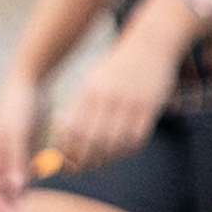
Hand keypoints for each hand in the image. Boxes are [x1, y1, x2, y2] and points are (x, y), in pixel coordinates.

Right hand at [0, 68, 49, 211]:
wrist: (29, 80)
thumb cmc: (19, 105)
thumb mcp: (17, 132)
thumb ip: (16, 160)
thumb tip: (16, 190)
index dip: (0, 211)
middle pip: (4, 196)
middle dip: (16, 211)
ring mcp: (13, 157)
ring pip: (20, 189)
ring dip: (30, 201)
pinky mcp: (28, 152)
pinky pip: (34, 177)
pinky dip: (42, 186)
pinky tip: (60, 193)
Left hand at [47, 36, 174, 173]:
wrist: (149, 44)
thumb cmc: (115, 67)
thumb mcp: (92, 79)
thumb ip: (78, 105)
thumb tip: (62, 133)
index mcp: (88, 91)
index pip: (71, 130)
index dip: (67, 151)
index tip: (67, 162)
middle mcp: (106, 98)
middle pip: (91, 141)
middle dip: (85, 161)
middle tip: (85, 168)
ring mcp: (129, 103)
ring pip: (114, 144)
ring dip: (107, 158)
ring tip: (103, 161)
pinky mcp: (149, 107)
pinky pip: (136, 139)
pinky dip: (128, 150)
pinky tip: (123, 149)